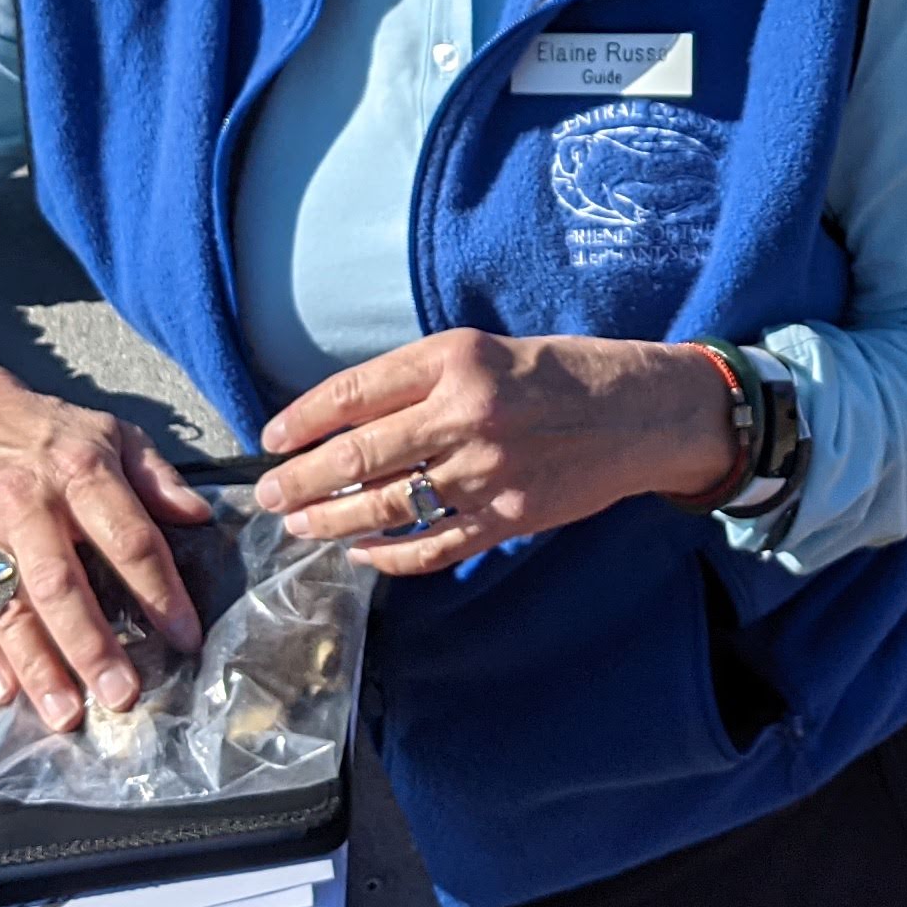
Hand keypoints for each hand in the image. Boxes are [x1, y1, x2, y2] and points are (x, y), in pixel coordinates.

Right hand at [0, 330, 213, 730]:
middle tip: (123, 696)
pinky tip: (5, 694)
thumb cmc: (46, 433)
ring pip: (12, 608)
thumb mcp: (111, 433)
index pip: (129, 539)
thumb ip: (157, 478)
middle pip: (63, 584)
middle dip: (93, 645)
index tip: (187, 638)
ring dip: (38, 665)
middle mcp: (31, 506)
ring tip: (67, 714)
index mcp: (81, 472)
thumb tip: (201, 519)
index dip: (160, 592)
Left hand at [255, 331, 734, 575]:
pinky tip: (361, 555)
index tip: (270, 439)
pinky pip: (432, 546)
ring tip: (299, 526)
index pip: (355, 393)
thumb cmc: (559, 373)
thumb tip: (343, 421)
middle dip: (300, 480)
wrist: (640, 412)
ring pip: (386, 506)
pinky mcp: (507, 518)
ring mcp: (487, 472)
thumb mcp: (486, 350)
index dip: (302, 419)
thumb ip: (421, 380)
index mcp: (456, 359)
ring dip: (332, 521)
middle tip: (266, 497)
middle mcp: (467, 414)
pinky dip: (389, 556)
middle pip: (358, 455)